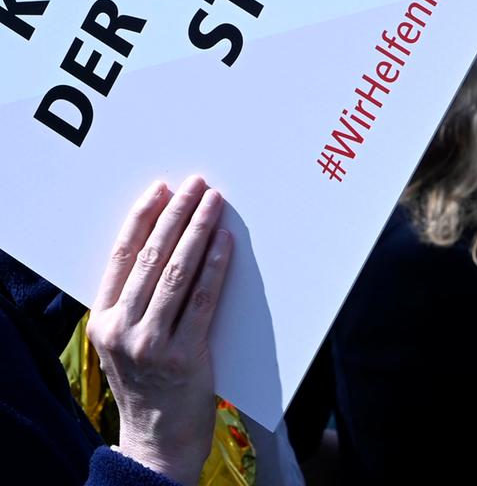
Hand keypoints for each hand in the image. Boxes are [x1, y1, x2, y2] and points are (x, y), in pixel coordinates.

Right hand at [87, 177, 231, 485]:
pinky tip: (226, 242)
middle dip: (177, 214)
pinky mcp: (184, 356)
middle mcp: (121, 330)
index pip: (121, 255)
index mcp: (102, 320)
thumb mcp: (123, 340)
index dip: (142, 217)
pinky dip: (215, 265)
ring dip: (199, 230)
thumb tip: (168, 235)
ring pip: (178, 272)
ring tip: (215, 203)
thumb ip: (134, 297)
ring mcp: (151, 344)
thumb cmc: (147, 378)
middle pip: (152, 257)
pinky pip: (202, 299)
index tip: (162, 188)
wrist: (158, 440)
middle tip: (197, 185)